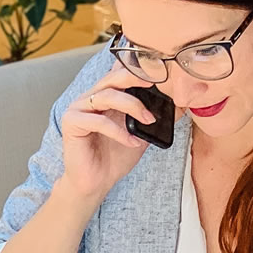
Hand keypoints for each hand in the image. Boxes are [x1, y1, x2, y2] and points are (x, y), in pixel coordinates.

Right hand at [56, 64, 160, 203]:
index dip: (137, 68)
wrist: (96, 183)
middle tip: (156, 82)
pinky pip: (99, 121)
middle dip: (136, 77)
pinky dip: (119, 132)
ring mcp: (79, 108)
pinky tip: (132, 142)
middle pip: (113, 78)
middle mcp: (90, 97)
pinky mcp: (72, 123)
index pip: (120, 74)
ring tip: (149, 120)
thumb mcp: (141, 135)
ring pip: (107, 96)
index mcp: (105, 96)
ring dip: (133, 106)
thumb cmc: (114, 158)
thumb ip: (153, 118)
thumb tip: (180, 106)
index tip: (161, 70)